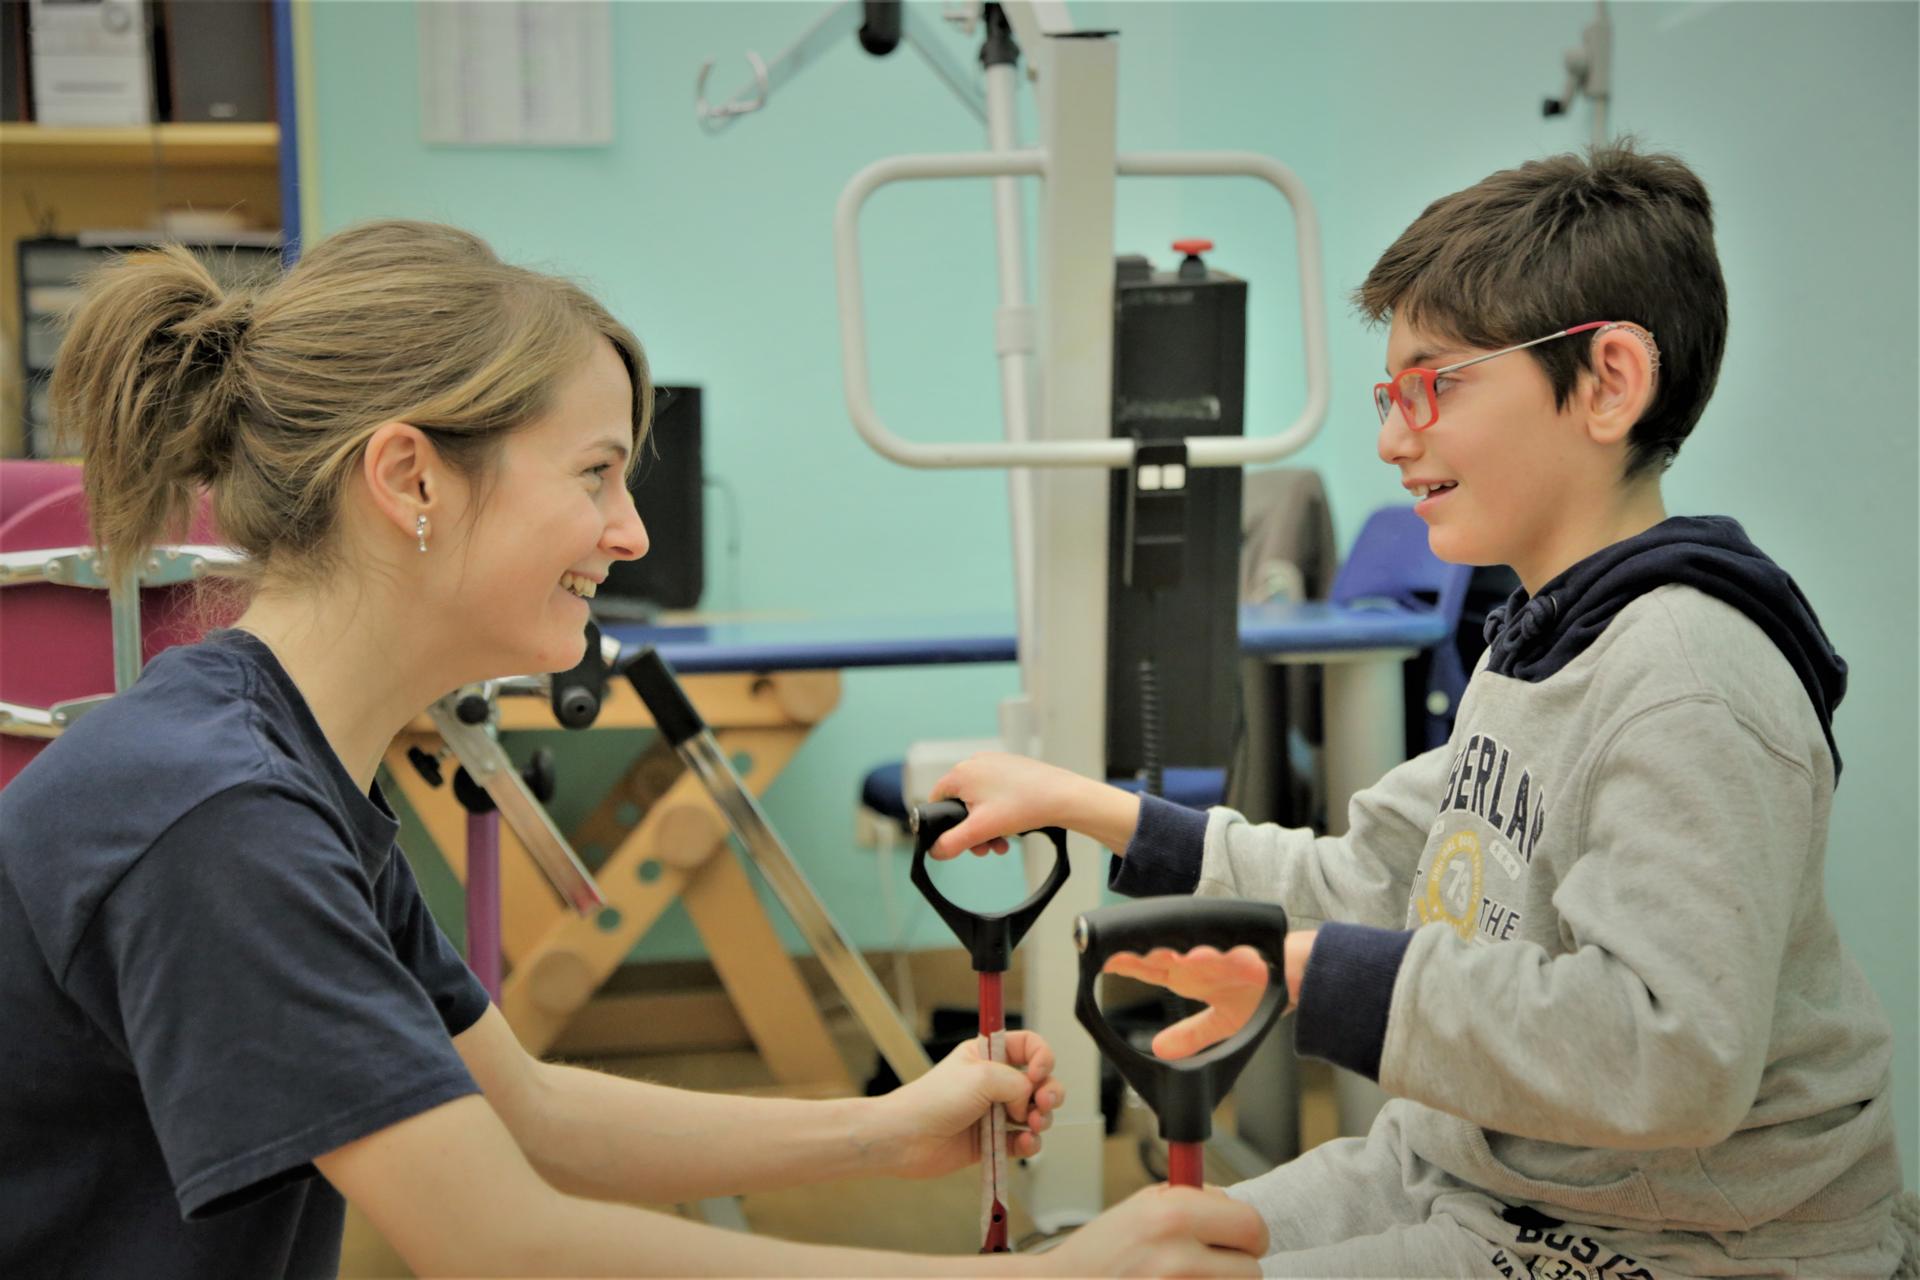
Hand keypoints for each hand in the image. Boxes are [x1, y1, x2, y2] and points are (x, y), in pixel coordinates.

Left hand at [866, 1031, 1061, 1179]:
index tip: (1037, 1073)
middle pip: (1040, 1082)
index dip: (1041, 1057)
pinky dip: (1030, 1143)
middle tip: (1044, 1103)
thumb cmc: (934, 1100)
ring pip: (1035, 1113)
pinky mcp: (993, 1140)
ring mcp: (994, 1112)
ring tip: (1033, 1126)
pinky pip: (1023, 1140)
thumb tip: (1029, 1100)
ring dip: (1042, 1119)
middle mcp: (994, 1081)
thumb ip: (1016, 1082)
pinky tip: (1025, 1143)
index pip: (1029, 1046)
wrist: (906, 1138)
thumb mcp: (980, 1076)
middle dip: (1049, 1092)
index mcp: (988, 1055)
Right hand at [928, 752, 1130, 856]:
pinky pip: (995, 793)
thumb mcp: (980, 831)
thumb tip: (934, 850)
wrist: (1063, 796)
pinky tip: (1013, 827)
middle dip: (971, 831)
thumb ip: (951, 843)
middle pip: (960, 803)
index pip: (936, 800)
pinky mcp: (1011, 767)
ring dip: (986, 827)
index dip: (944, 825)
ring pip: (979, 801)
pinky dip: (999, 812)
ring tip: (1002, 844)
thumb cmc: (1023, 806)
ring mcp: (994, 763)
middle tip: (985, 849)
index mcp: (961, 773)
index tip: (959, 842)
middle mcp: (975, 762)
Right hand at [1037, 1184, 1268, 1276]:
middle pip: (1252, 1269)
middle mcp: (1178, 1258)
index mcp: (1173, 1216)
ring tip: (1188, 1278)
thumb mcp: (1141, 1206)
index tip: (1240, 1237)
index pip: (1253, 1225)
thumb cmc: (1099, 1252)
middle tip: (1211, 1261)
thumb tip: (1233, 1203)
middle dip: (1236, 1265)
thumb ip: (1191, 1198)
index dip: (1250, 1232)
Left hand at [1103, 931, 1316, 1058]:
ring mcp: (1218, 954)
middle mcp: (1198, 961)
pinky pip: (1222, 950)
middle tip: (1111, 953)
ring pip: (1187, 948)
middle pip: (1161, 952)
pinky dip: (1210, 955)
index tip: (1100, 959)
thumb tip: (1160, 1050)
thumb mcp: (1221, 1024)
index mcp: (1188, 974)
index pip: (1148, 966)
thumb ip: (1190, 1035)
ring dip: (1171, 952)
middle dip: (1137, 952)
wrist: (1298, 982)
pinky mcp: (1243, 952)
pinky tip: (1196, 959)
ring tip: (1151, 955)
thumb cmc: (1260, 994)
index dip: (1125, 963)